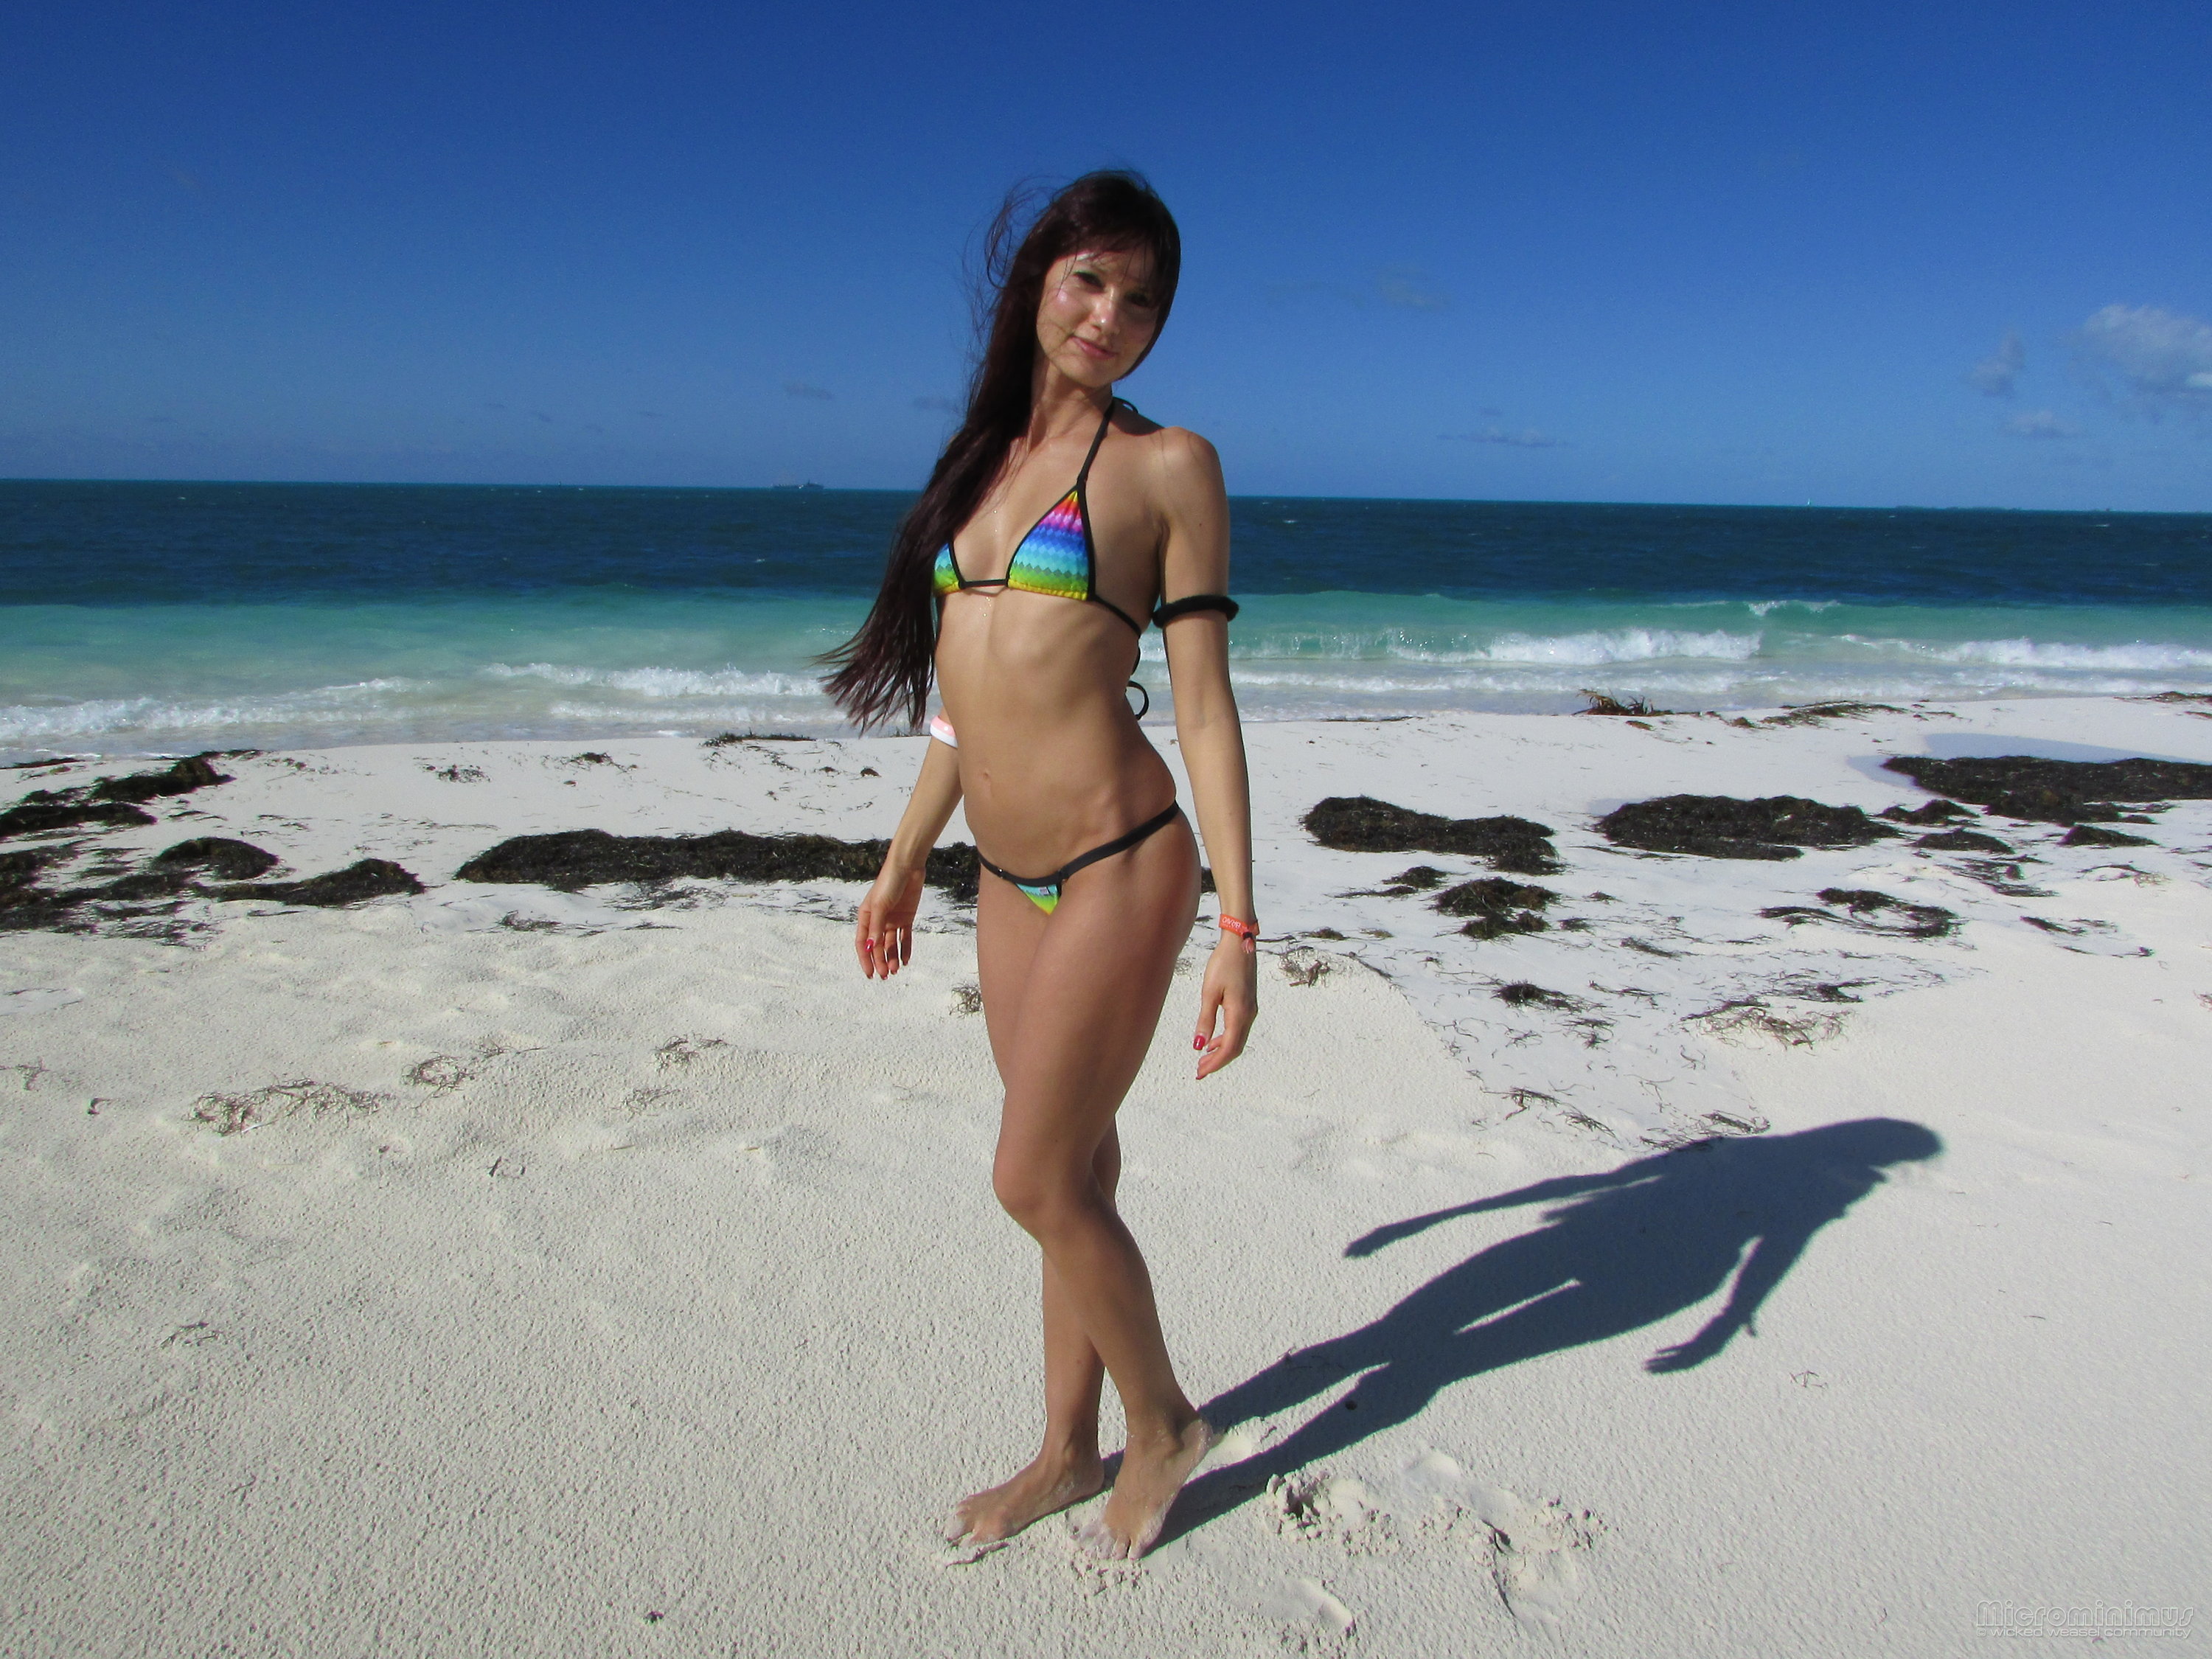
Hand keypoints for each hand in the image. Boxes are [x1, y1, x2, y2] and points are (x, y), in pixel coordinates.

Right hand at [855, 863, 922, 977]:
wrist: (908, 867)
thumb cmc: (889, 883)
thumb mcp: (880, 906)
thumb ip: (876, 928)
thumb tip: (871, 948)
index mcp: (865, 917)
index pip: (863, 943)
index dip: (865, 959)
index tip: (870, 974)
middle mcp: (877, 920)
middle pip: (877, 946)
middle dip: (880, 962)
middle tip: (886, 976)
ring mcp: (892, 920)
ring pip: (891, 944)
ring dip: (892, 958)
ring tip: (896, 971)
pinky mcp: (906, 918)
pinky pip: (905, 938)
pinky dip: (905, 949)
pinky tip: (906, 961)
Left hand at [1192, 933, 1257, 1078]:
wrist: (1240, 943)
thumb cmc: (1223, 965)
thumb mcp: (1209, 992)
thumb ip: (1205, 1020)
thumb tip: (1199, 1045)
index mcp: (1240, 1014)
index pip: (1228, 1049)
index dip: (1214, 1064)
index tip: (1199, 1072)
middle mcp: (1249, 1015)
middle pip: (1235, 1048)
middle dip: (1217, 1062)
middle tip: (1199, 1071)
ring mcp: (1250, 1010)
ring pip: (1238, 1040)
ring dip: (1221, 1052)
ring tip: (1203, 1059)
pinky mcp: (1248, 1004)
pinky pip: (1239, 1029)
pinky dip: (1226, 1039)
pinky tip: (1213, 1041)